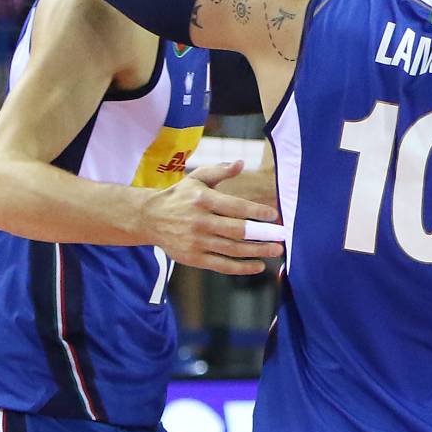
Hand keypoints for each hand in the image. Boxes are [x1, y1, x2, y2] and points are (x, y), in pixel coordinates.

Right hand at [137, 158, 283, 275]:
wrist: (149, 218)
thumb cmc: (180, 196)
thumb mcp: (196, 179)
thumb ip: (219, 172)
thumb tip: (241, 163)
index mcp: (202, 200)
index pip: (235, 206)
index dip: (256, 212)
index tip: (274, 215)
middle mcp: (199, 221)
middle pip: (236, 230)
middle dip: (262, 234)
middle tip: (281, 237)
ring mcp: (196, 242)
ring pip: (232, 250)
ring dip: (257, 252)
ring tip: (275, 251)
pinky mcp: (193, 258)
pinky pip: (222, 265)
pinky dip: (241, 268)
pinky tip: (258, 266)